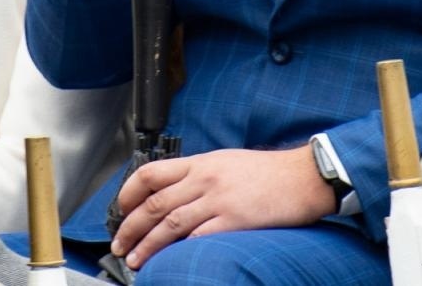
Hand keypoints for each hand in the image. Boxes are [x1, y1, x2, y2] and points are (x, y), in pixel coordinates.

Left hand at [109, 147, 335, 270]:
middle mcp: (204, 179)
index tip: (121, 209)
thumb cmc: (267, 172)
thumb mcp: (225, 162)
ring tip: (136, 259)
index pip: (151, 173)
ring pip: (169, 223)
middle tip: (120, 243)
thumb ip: (198, 175)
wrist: (301, 177)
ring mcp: (218, 199)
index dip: (128, 193)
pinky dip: (180, 249)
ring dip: (147, 244)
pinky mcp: (234, 220)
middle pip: (154, 203)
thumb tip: (172, 192)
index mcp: (200, 163)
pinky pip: (199, 236)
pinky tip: (169, 260)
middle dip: (130, 226)